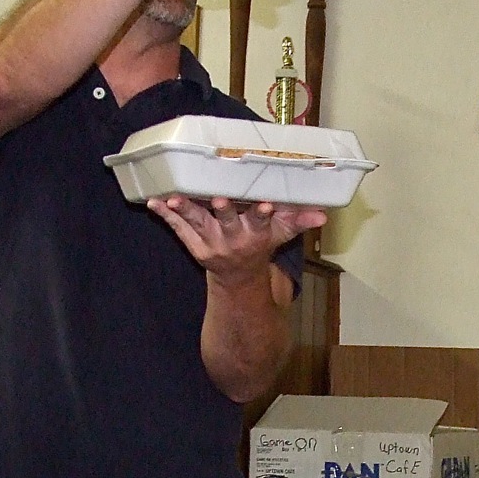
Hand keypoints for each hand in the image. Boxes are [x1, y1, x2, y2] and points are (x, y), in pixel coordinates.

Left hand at [147, 194, 324, 277]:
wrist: (239, 279)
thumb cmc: (261, 247)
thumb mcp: (282, 236)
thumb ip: (300, 222)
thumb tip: (325, 215)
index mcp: (257, 234)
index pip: (262, 222)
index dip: (263, 213)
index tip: (264, 204)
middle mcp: (234, 239)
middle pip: (227, 220)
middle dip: (223, 209)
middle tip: (218, 197)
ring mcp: (211, 243)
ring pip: (198, 223)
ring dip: (185, 210)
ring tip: (172, 198)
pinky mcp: (194, 246)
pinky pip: (179, 229)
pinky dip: (166, 216)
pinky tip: (153, 201)